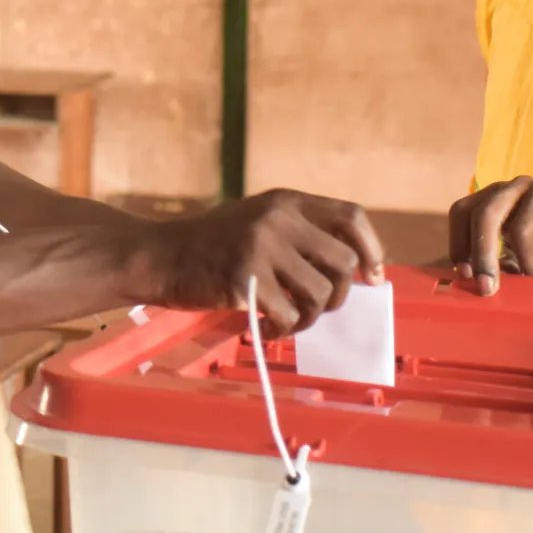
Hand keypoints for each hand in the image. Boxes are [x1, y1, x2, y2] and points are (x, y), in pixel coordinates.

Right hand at [141, 189, 384, 336]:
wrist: (160, 256)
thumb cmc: (211, 244)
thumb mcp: (258, 220)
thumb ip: (300, 232)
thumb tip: (355, 268)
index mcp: (286, 201)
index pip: (350, 217)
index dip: (371, 249)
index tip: (372, 277)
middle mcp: (278, 219)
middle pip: (342, 262)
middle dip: (337, 295)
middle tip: (316, 308)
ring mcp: (260, 247)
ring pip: (319, 294)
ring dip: (310, 318)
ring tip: (288, 323)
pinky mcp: (244, 279)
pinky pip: (288, 316)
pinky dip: (282, 331)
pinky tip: (265, 329)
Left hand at [448, 178, 532, 295]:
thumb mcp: (524, 255)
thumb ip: (500, 262)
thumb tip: (471, 280)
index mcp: (498, 196)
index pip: (463, 211)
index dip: (459, 242)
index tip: (464, 274)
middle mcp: (517, 186)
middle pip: (485, 215)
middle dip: (482, 255)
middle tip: (486, 288)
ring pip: (520, 231)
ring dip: (530, 265)